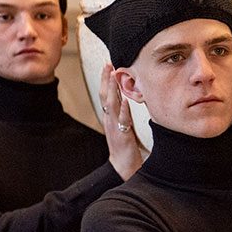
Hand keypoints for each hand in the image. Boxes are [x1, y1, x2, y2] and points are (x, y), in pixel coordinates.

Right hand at [100, 64, 141, 179]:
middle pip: (105, 97)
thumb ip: (124, 114)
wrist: (123, 167)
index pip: (106, 95)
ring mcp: (115, 128)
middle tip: (108, 64)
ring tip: (113, 75)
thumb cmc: (126, 148)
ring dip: (112, 89)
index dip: (106, 80)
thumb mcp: (125, 127)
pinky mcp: (122, 137)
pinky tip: (124, 100)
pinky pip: (122, 122)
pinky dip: (122, 110)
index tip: (108, 66)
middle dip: (106, 79)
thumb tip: (126, 100)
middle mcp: (110, 121)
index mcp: (110, 118)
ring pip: (111, 106)